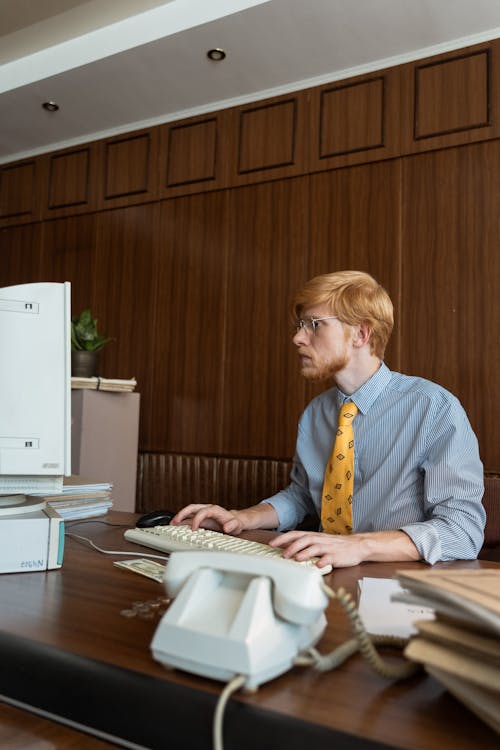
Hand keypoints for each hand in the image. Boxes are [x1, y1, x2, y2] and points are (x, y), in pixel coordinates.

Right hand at [170, 503, 244, 534]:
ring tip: (171, 524)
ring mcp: (203, 513)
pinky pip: (189, 518)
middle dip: (182, 514)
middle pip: (192, 508)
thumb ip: (232, 525)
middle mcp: (207, 509)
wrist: (236, 521)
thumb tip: (226, 527)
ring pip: (188, 512)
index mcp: (214, 510)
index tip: (193, 529)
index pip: (202, 512)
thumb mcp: (236, 525)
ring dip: (179, 517)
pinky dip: (182, 521)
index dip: (197, 520)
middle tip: (174, 522)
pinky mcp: (200, 518)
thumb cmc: (235, 523)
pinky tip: (176, 527)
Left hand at [269, 528, 419, 567]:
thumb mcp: (320, 543)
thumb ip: (306, 546)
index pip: (296, 534)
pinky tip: (318, 565)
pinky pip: (330, 558)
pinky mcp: (338, 556)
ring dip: (304, 553)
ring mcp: (329, 547)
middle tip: (281, 554)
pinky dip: (323, 561)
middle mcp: (320, 540)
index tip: (272, 544)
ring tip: (296, 559)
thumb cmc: (337, 546)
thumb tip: (288, 550)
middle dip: (291, 546)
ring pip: (315, 547)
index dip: (283, 538)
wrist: (358, 546)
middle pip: (303, 539)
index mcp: (315, 536)